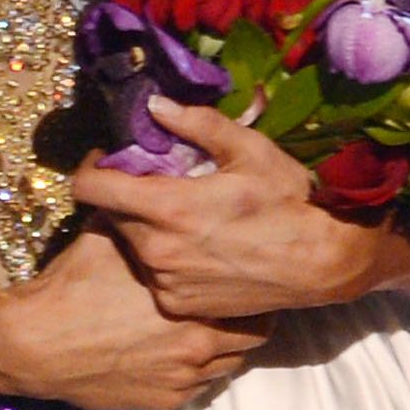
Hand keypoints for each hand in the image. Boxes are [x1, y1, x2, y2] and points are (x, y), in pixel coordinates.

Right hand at [0, 227, 271, 409]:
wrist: (38, 345)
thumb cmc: (74, 285)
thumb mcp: (103, 232)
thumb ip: (126, 201)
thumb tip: (118, 156)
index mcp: (189, 293)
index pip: (245, 287)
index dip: (247, 274)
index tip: (243, 261)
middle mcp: (198, 338)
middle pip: (256, 329)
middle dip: (251, 312)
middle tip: (239, 295)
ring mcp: (186, 374)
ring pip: (236, 359)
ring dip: (233, 341)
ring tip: (221, 322)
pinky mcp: (170, 398)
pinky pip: (208, 383)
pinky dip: (207, 367)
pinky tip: (192, 349)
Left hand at [72, 98, 377, 317]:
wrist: (319, 263)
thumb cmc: (286, 199)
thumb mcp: (249, 148)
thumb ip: (196, 123)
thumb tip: (154, 105)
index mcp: (167, 207)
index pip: (92, 188)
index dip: (90, 169)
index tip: (108, 159)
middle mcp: (157, 249)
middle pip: (112, 215)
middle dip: (127, 195)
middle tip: (157, 183)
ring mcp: (166, 282)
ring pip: (133, 244)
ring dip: (145, 227)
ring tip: (181, 216)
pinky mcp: (178, 304)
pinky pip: (154, 273)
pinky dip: (164, 257)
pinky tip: (196, 247)